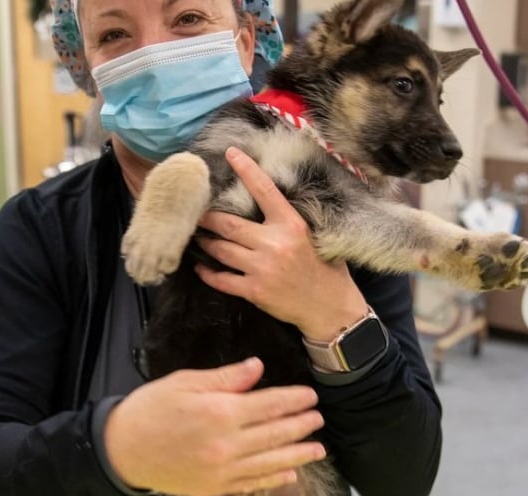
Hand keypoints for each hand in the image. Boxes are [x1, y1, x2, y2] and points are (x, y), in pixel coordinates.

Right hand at [104, 358, 326, 495]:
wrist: (122, 450)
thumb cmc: (150, 408)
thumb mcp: (184, 382)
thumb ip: (225, 379)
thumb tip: (258, 368)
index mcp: (220, 412)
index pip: (268, 405)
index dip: (292, 400)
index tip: (310, 396)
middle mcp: (227, 444)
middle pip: (274, 434)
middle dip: (300, 426)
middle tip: (319, 419)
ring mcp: (223, 470)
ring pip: (270, 462)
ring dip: (297, 455)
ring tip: (318, 450)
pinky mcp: (215, 487)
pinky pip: (252, 483)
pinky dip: (273, 480)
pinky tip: (290, 476)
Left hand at [195, 147, 368, 342]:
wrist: (332, 309)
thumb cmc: (326, 270)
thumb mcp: (316, 236)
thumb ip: (290, 220)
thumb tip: (266, 199)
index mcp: (292, 225)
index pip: (265, 190)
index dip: (246, 170)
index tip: (231, 153)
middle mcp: (275, 244)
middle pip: (229, 224)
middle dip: (208, 217)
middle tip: (195, 211)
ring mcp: (263, 268)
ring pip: (221, 250)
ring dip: (206, 242)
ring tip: (197, 236)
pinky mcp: (255, 291)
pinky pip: (222, 279)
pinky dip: (208, 273)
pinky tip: (201, 267)